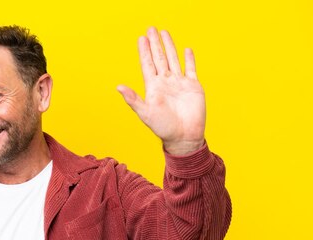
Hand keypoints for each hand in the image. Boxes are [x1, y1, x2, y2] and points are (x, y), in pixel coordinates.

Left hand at [117, 27, 205, 155]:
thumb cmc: (163, 128)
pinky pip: (191, 69)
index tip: (141, 38)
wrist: (184, 137)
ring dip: (169, 46)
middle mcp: (165, 83)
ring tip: (165, 33)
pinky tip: (186, 49)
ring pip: (173, 60)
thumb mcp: (145, 113)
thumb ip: (133, 99)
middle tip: (151, 29)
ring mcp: (179, 84)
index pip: (148, 64)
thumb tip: (118, 87)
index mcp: (153, 88)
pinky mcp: (193, 87)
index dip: (144, 51)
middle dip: (155, 44)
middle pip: (159, 58)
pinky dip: (189, 59)